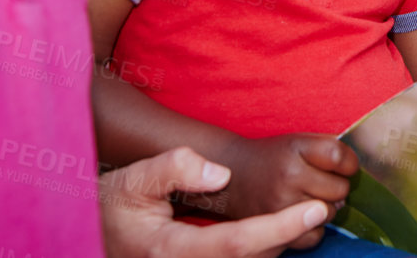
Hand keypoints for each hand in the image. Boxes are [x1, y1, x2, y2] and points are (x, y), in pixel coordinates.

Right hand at [100, 146, 329, 257]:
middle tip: (323, 205)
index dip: (280, 227)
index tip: (314, 208)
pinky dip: (266, 250)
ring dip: (282, 244)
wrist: (93, 238)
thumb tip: (219, 173)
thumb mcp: (133, 179)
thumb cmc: (113, 207)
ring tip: (307, 213)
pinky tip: (280, 230)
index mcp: (172, 251)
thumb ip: (174, 167)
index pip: (239, 243)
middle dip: (291, 235)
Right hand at [200, 133, 357, 247]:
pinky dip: (313, 228)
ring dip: (326, 208)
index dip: (349, 163)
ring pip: (329, 213)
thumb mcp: (298, 141)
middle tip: (322, 183)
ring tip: (310, 197)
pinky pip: (314, 236)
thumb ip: (327, 149)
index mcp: (295, 148)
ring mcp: (281, 205)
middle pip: (340, 189)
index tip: (344, 165)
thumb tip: (357, 168)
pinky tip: (303, 215)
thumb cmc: (274, 157)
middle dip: (337, 186)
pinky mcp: (275, 228)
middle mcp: (288, 176)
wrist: (235, 176)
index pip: (340, 157)